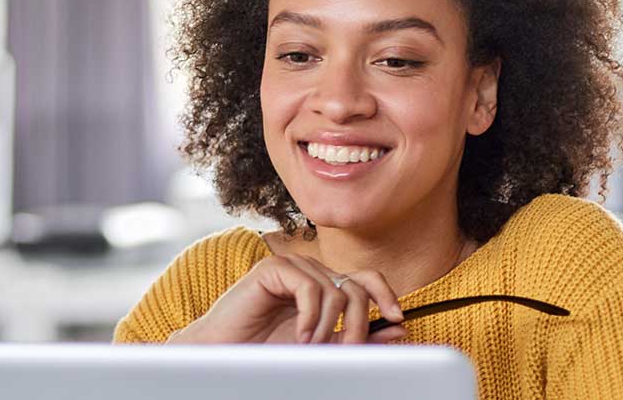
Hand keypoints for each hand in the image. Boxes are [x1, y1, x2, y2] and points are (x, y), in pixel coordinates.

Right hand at [167, 253, 408, 343]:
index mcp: (324, 288)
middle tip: (345, 351)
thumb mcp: (321, 349)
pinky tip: (299, 335)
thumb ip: (357, 338)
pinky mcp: (273, 269)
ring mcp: (292, 268)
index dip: (385, 294)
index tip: (397, 318)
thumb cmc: (266, 352)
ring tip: (310, 347)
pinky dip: (311, 317)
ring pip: (336, 290)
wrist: (223, 353)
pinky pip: (310, 288)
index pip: (366, 279)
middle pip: (356, 287)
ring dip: (330, 327)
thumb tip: (399, 328)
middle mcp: (311, 274)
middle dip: (358, 324)